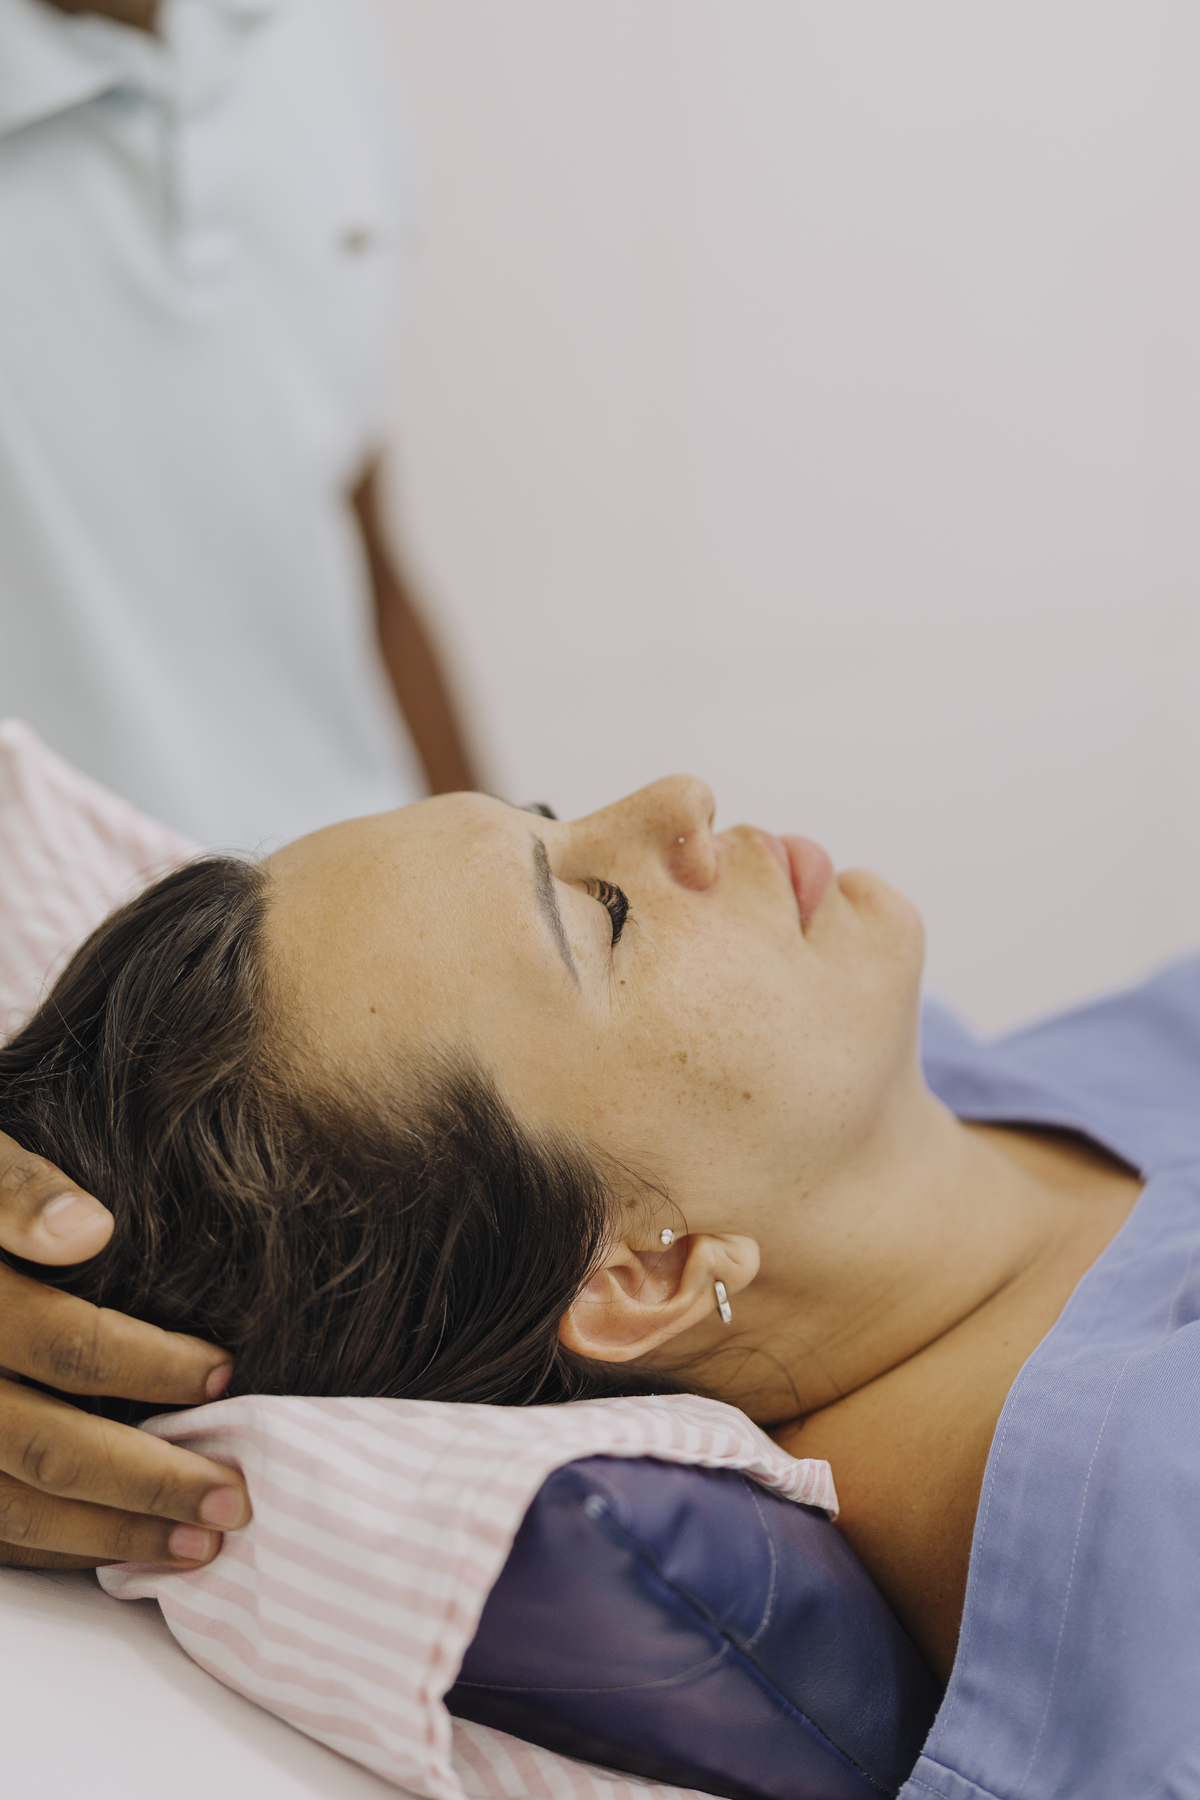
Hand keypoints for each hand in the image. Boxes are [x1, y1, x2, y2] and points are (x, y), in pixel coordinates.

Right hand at [0, 1131, 250, 1568]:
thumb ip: (17, 1191)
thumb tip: (89, 1231)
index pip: (65, 1345)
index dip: (150, 1365)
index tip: (223, 1373)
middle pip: (44, 1447)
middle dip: (146, 1482)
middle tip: (233, 1501)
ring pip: (10, 1510)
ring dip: (105, 1537)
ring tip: (192, 1551)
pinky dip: (50, 1551)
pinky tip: (112, 1555)